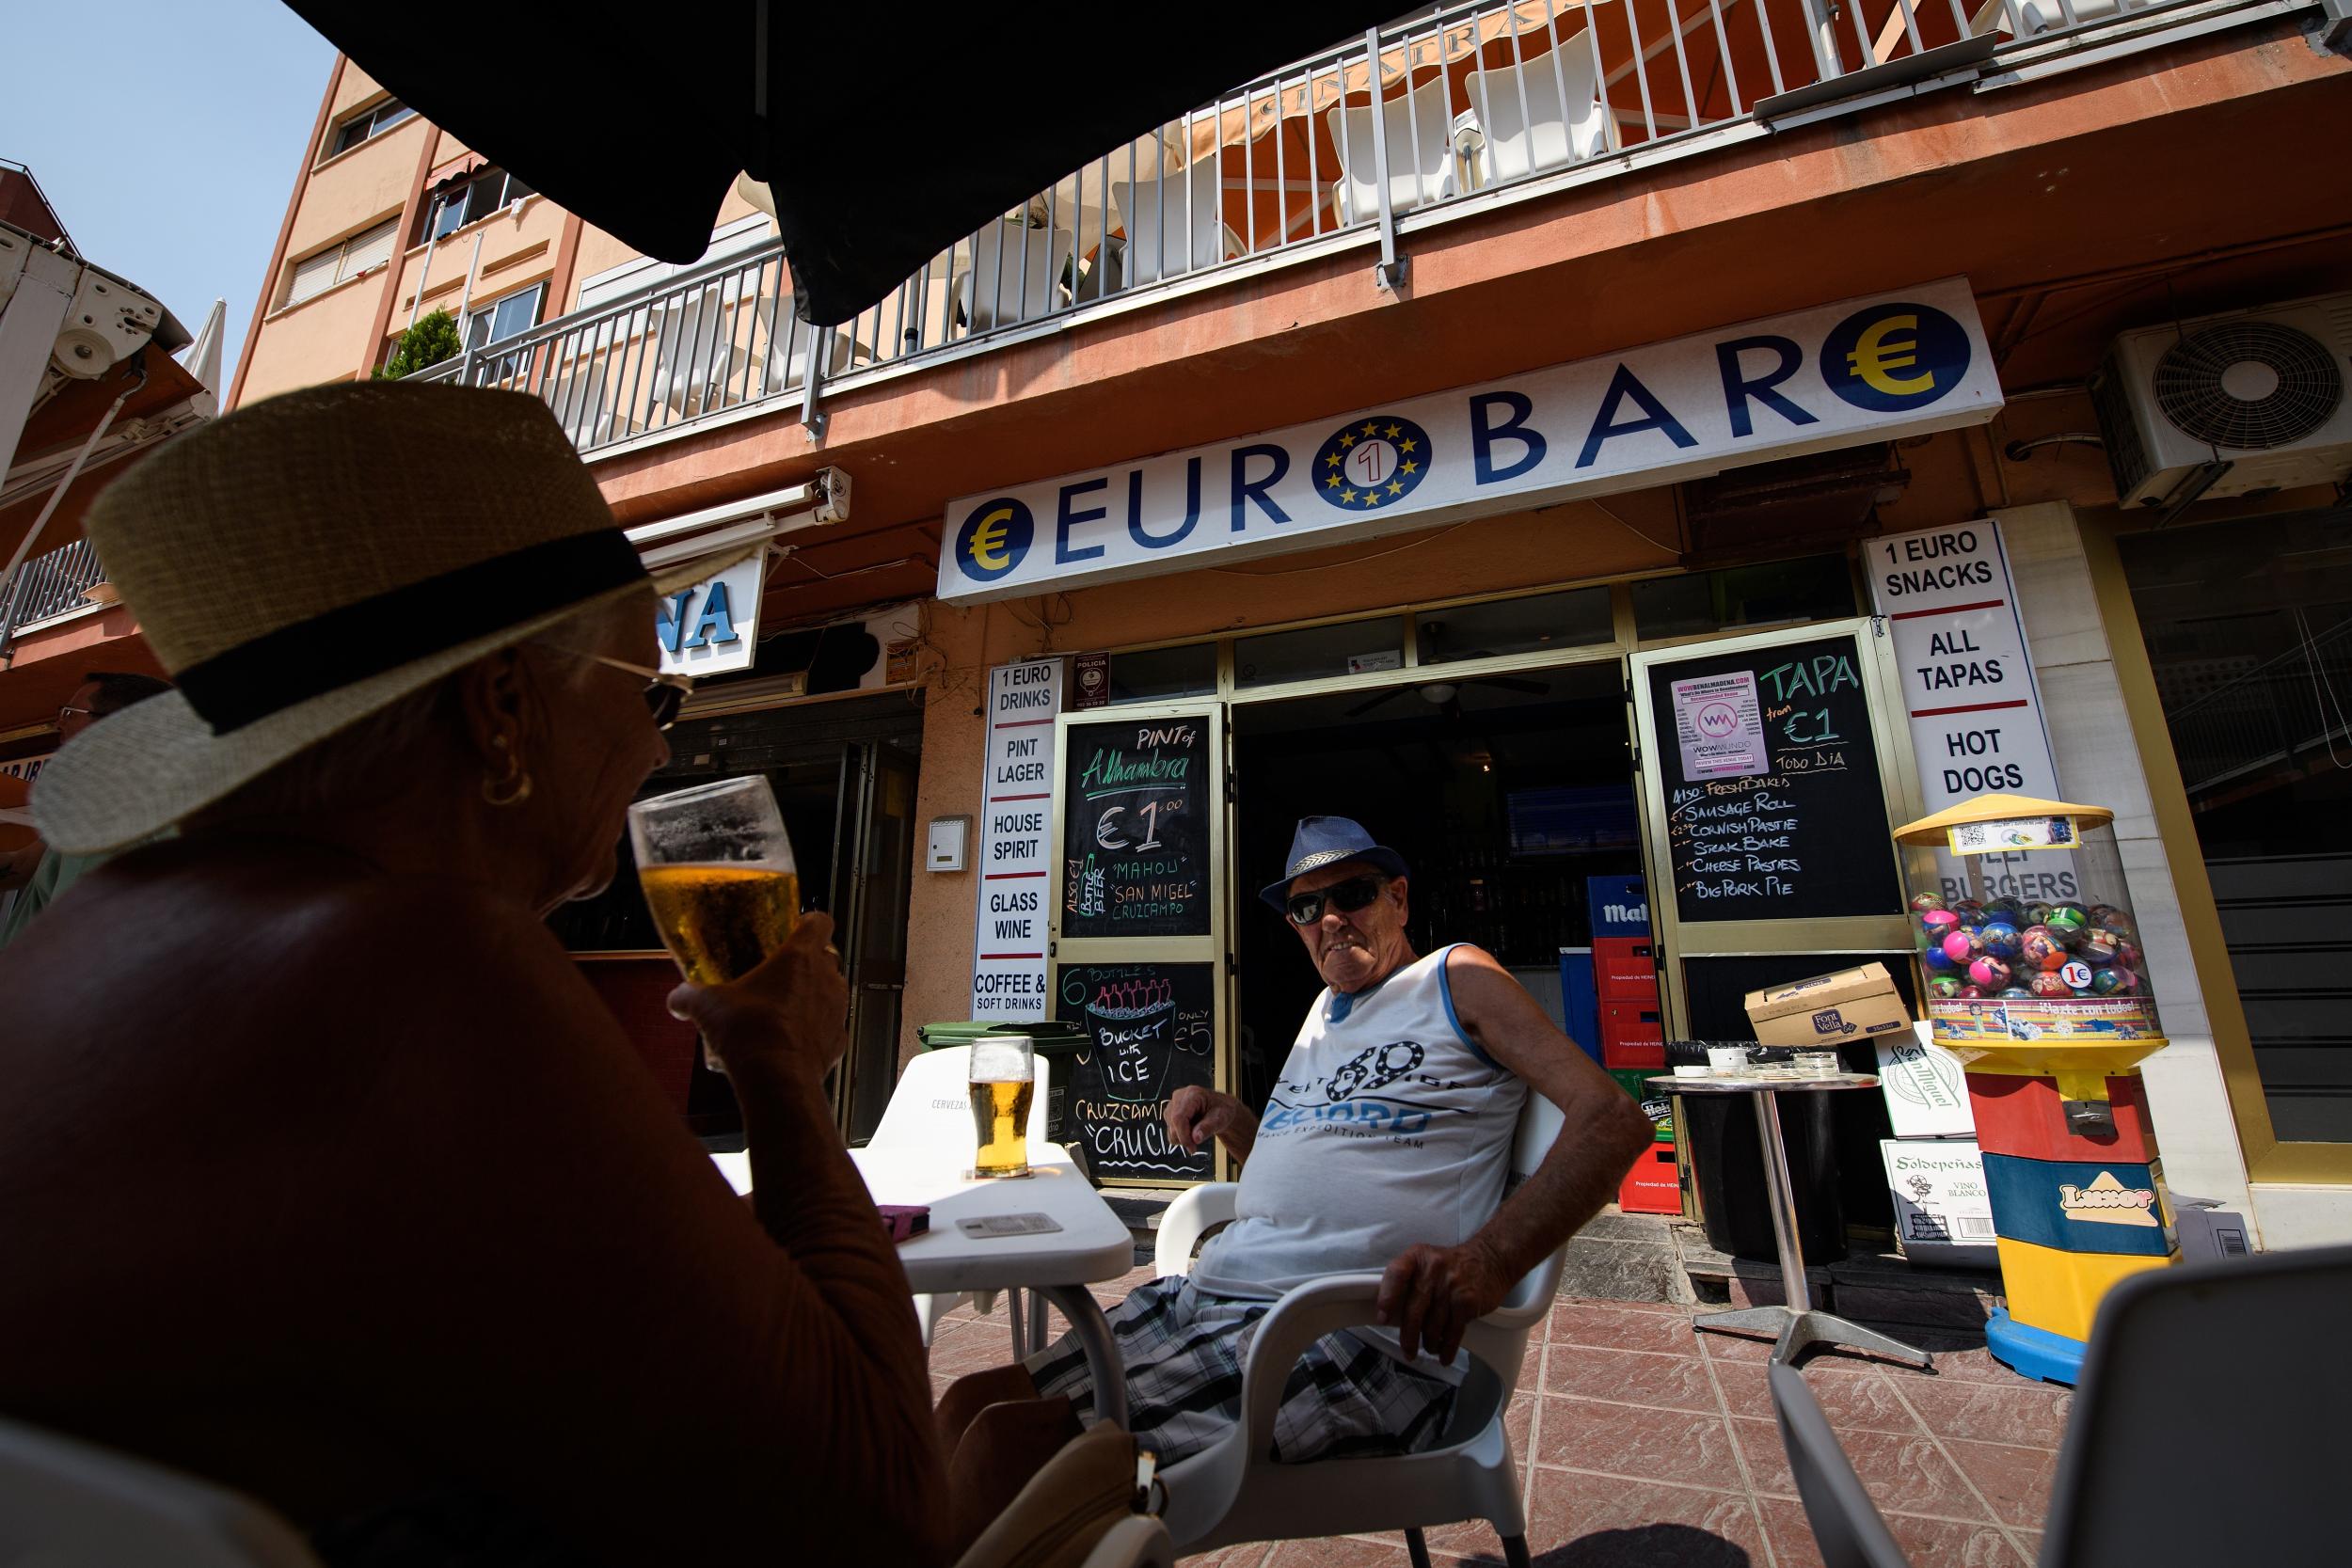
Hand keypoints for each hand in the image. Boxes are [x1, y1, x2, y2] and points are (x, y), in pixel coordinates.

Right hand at [667, 912, 847, 1088]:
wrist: (776, 1078)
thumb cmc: (749, 1033)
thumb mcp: (707, 1006)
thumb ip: (689, 996)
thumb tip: (678, 998)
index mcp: (799, 956)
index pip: (819, 921)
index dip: (809, 922)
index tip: (798, 926)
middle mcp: (826, 978)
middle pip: (827, 956)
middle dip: (809, 962)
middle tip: (781, 974)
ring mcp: (837, 1009)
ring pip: (832, 991)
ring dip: (814, 995)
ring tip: (783, 1009)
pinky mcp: (838, 1039)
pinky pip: (830, 1026)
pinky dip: (815, 1029)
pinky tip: (791, 1039)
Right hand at [1165, 1084, 1242, 1152]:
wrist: (1221, 1109)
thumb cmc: (1222, 1111)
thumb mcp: (1221, 1119)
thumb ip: (1208, 1127)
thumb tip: (1195, 1138)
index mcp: (1192, 1094)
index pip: (1179, 1117)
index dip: (1183, 1135)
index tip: (1192, 1148)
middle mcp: (1179, 1096)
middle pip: (1173, 1123)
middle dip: (1184, 1138)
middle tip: (1198, 1143)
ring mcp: (1173, 1104)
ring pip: (1170, 1128)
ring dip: (1182, 1137)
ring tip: (1197, 1132)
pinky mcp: (1170, 1112)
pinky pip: (1170, 1130)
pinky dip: (1180, 1135)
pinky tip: (1191, 1130)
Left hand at [1376, 1241, 1512, 1365]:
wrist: (1491, 1259)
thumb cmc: (1452, 1265)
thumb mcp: (1426, 1261)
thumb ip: (1409, 1281)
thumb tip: (1391, 1314)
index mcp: (1417, 1257)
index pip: (1396, 1274)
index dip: (1387, 1298)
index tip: (1383, 1317)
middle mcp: (1433, 1269)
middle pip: (1414, 1310)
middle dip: (1408, 1337)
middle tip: (1407, 1350)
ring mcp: (1452, 1286)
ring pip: (1433, 1326)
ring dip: (1429, 1343)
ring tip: (1429, 1347)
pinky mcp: (1467, 1301)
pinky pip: (1453, 1332)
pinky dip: (1447, 1348)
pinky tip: (1444, 1354)